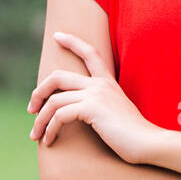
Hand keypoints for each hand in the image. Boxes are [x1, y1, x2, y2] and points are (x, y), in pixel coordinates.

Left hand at [27, 31, 163, 164]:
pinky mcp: (91, 108)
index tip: (57, 36)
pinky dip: (49, 129)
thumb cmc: (134, 136)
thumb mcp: (116, 114)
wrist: (148, 143)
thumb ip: (101, 108)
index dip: (72, 42)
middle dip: (38, 91)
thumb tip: (81, 114)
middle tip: (31, 108)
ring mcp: (96, 94)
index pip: (90, 53)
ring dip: (40, 119)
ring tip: (35, 135)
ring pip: (53, 100)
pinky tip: (49, 140)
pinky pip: (59, 115)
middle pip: (58, 76)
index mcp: (108, 83)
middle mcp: (100, 84)